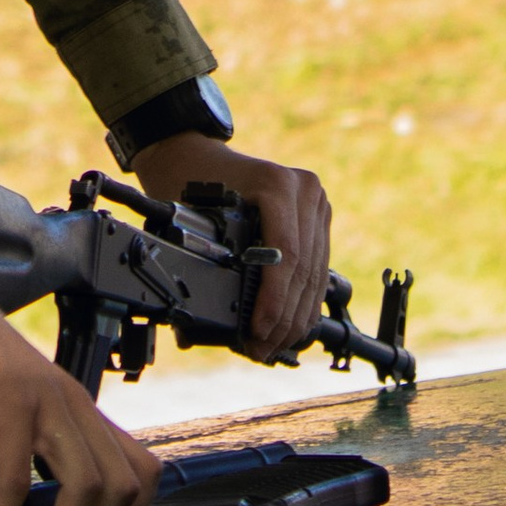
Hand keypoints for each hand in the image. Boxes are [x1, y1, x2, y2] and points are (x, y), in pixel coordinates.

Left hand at [126, 133, 334, 359]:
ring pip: (315, 274)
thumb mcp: (190, 222)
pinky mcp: (318, 216)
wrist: (195, 155)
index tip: (258, 332)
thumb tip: (197, 335)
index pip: (286, 256)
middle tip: (262, 350)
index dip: (274, 302)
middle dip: (283, 319)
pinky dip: (305, 300)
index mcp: (278, 184)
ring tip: (273, 347)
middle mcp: (305, 190)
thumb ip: (200, 270)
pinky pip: (318, 266)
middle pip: (303, 270)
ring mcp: (316, 201)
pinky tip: (293, 327)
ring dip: (296, 317)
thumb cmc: (186, 183)